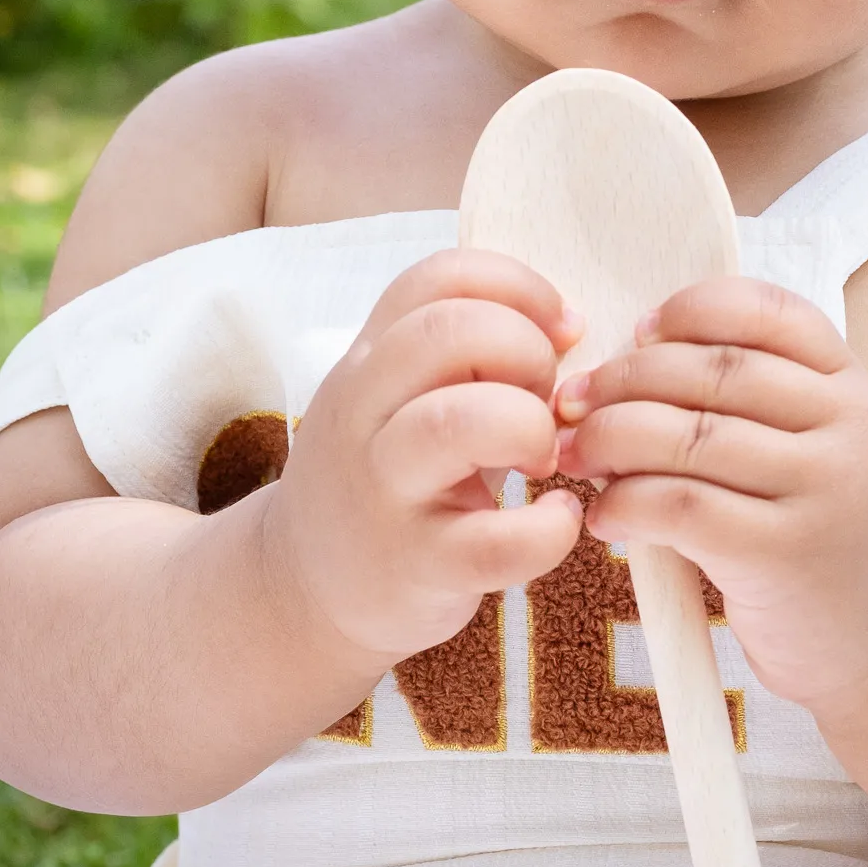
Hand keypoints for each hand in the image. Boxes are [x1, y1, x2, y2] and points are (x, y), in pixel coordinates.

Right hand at [264, 252, 584, 664]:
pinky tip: (556, 519)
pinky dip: (548, 529)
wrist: (303, 589)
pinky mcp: (415, 565)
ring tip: (544, 456)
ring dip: (530, 427)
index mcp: (369, 358)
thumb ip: (464, 353)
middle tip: (549, 399)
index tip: (560, 327)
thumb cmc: (384, 476)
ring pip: (459, 422)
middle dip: (527, 352)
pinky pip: (496, 541)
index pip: (439, 277)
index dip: (518, 287)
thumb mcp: (398, 397)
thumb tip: (564, 325)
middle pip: (449, 333)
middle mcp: (363, 412)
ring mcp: (383, 490)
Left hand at [554, 279, 867, 716]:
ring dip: (609, 438)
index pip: (768, 312)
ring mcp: (824, 490)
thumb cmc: (834, 543)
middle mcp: (851, 427)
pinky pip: (681, 506)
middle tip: (571, 401)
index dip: (691, 310)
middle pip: (714, 369)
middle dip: (625, 377)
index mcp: (857, 387)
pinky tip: (602, 517)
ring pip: (689, 434)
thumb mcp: (827, 454)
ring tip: (574, 456)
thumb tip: (629, 366)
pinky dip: (625, 503)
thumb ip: (763, 406)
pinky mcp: (786, 555)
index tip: (637, 331)